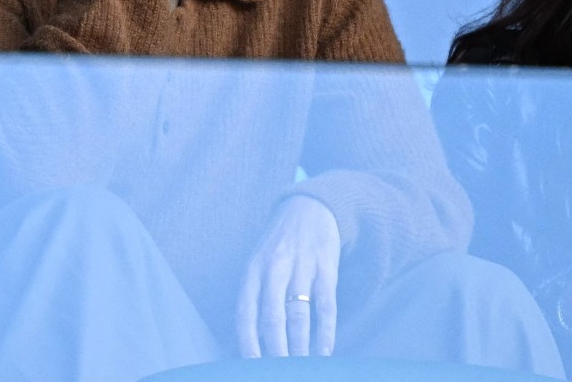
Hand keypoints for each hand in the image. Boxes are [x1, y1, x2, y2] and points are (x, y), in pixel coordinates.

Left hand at [236, 196, 340, 357]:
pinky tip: (324, 349)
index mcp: (253, 269)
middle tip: (278, 371)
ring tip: (301, 366)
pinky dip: (326, 330)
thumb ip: (254, 295)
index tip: (252, 366)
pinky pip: (326, 304)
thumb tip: (249, 340)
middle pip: (273, 317)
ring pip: (299, 313)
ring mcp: (302, 266)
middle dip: (275, 350)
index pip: (246, 312)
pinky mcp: (326, 266)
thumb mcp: (259, 261)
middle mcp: (275, 268)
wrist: (309, 206)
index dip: (247, 342)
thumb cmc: (279, 243)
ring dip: (300, 344)